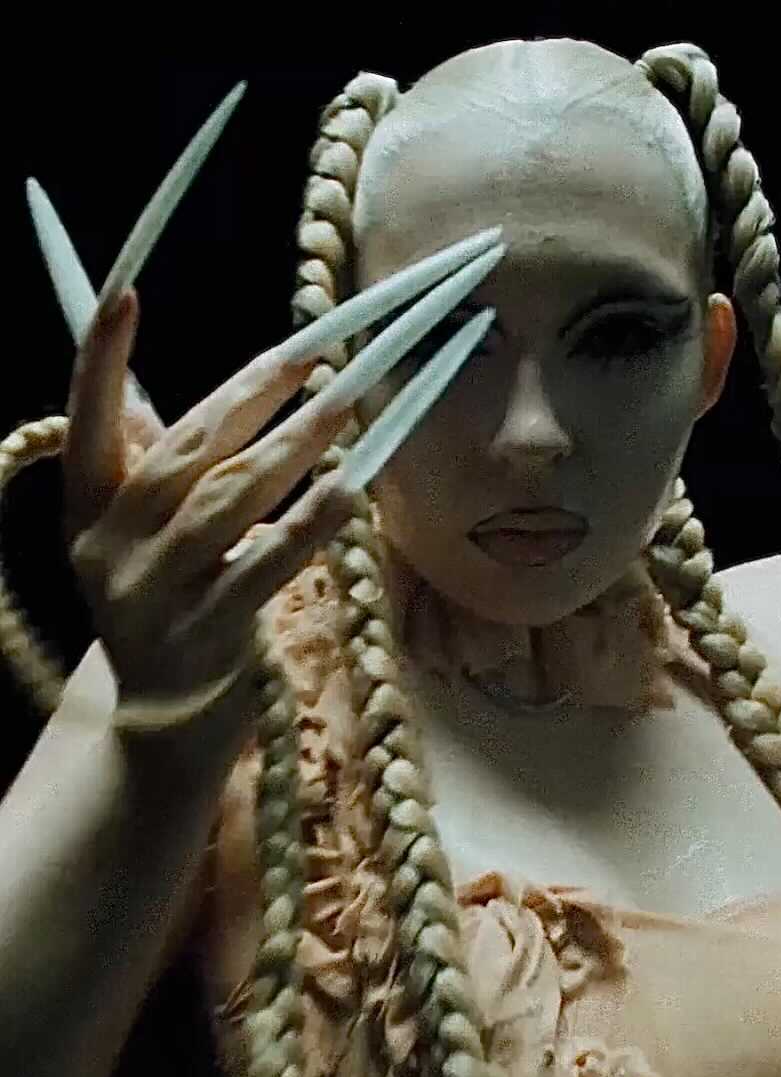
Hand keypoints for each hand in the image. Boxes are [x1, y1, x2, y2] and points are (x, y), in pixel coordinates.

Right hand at [61, 238, 501, 758]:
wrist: (161, 731)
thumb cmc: (169, 610)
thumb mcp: (143, 540)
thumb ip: (162, 468)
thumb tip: (224, 387)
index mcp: (85, 516)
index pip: (88, 423)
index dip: (101, 360)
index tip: (125, 293)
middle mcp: (108, 553)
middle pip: (183, 455)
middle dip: (250, 397)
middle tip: (313, 355)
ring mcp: (154, 600)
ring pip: (228, 501)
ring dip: (291, 446)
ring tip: (344, 405)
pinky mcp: (206, 640)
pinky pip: (266, 565)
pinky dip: (310, 522)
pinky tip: (349, 487)